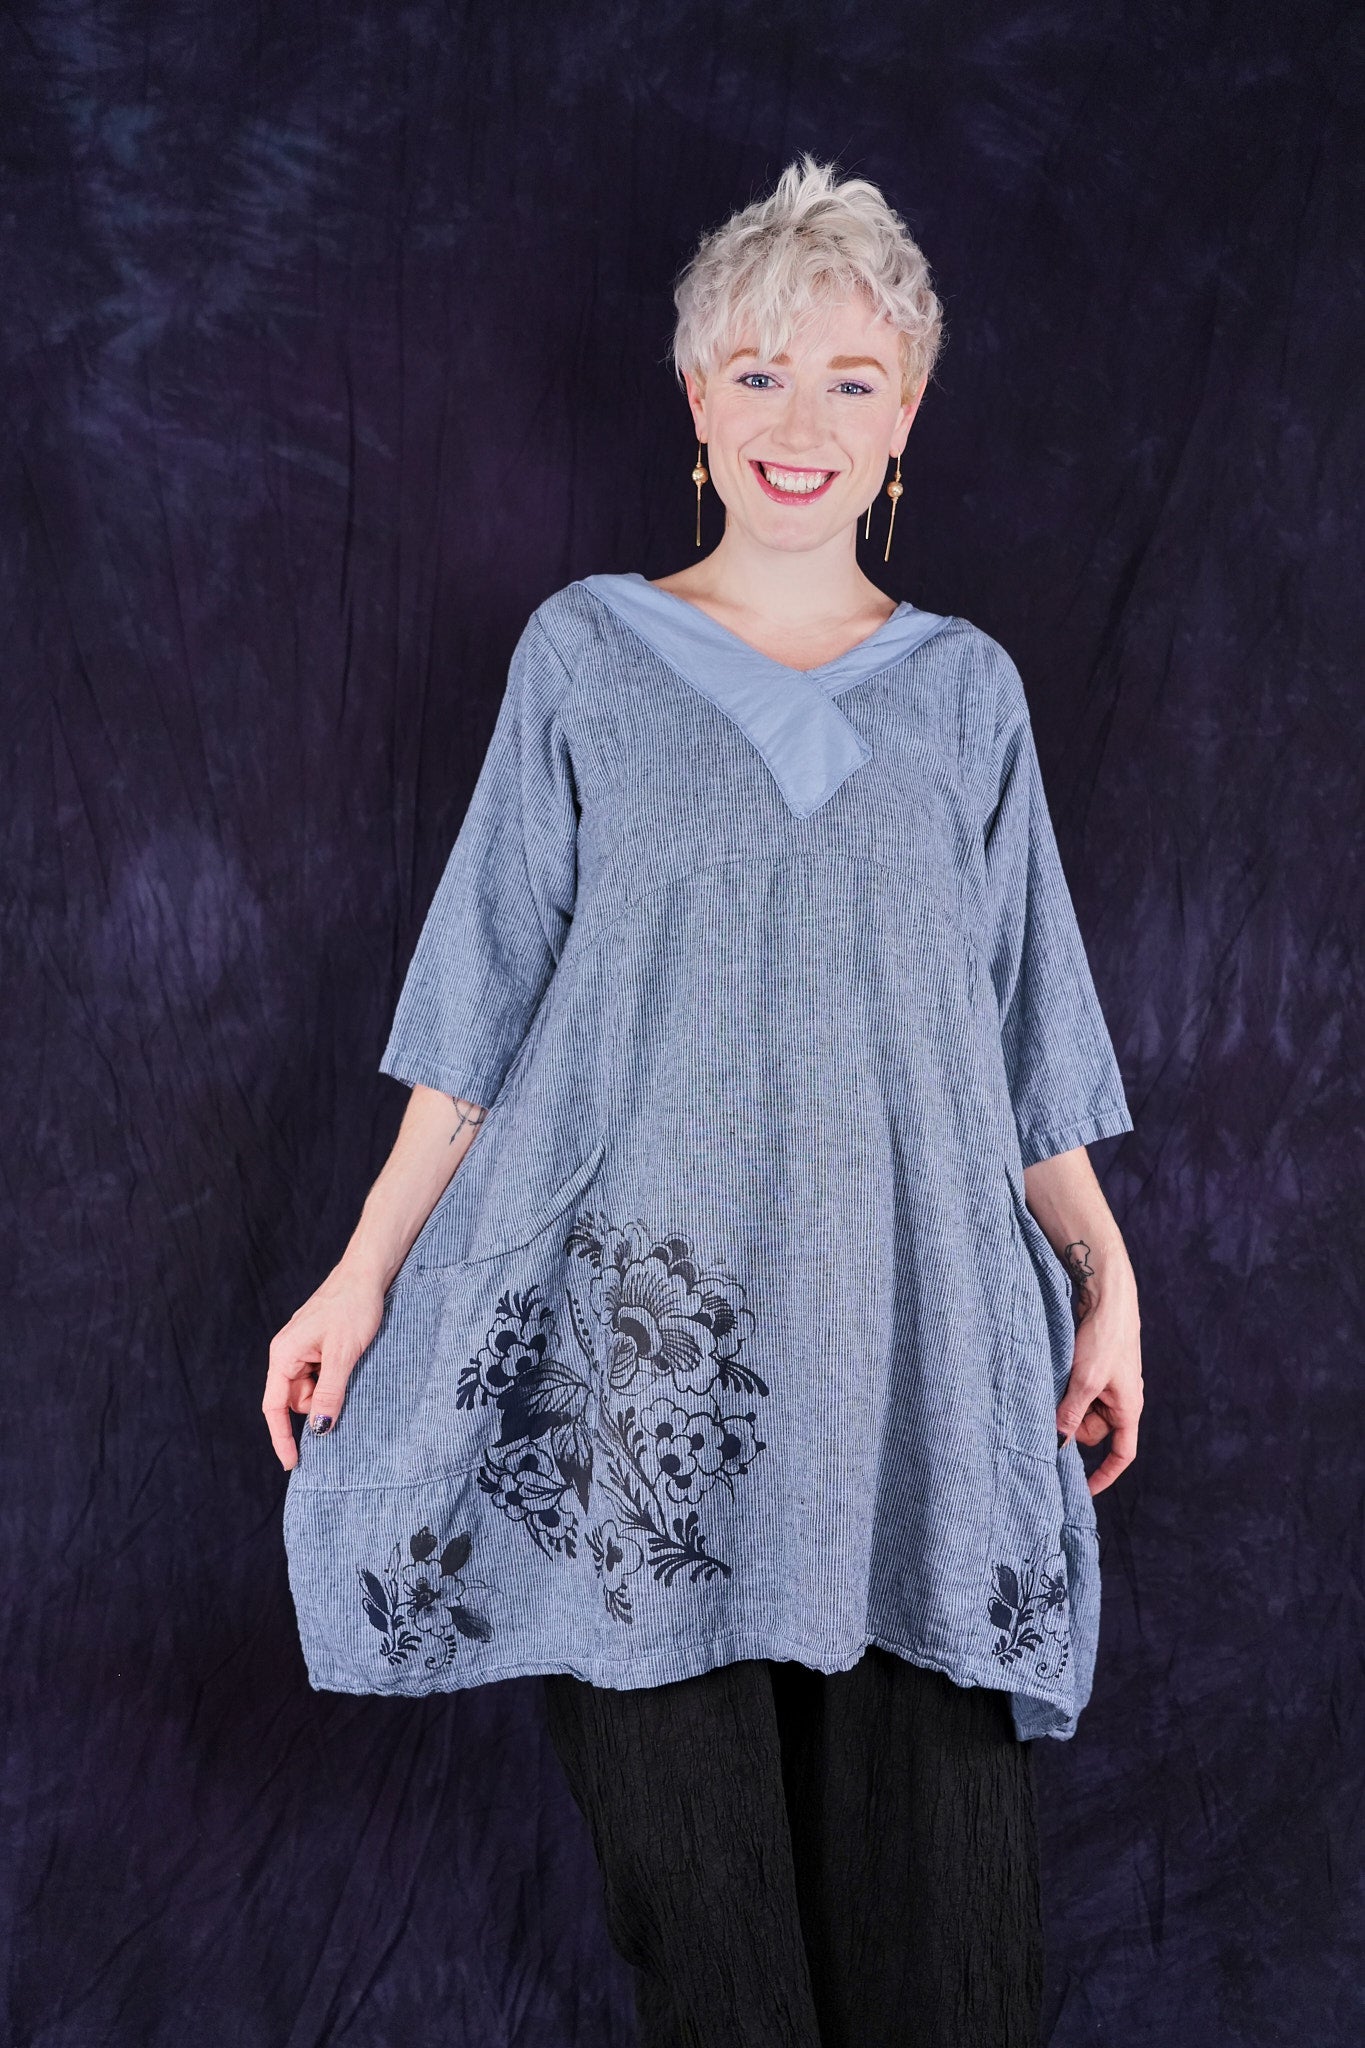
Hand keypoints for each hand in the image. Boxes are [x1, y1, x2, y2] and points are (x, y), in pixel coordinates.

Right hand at [262, 1263, 385, 1470]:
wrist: (367, 1273)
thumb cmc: (353, 1307)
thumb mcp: (344, 1354)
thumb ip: (331, 1392)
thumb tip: (320, 1428)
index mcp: (284, 1354)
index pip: (274, 1407)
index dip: (282, 1438)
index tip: (293, 1463)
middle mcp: (286, 1353)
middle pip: (294, 1400)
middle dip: (318, 1404)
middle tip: (346, 1384)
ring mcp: (301, 1348)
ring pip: (310, 1389)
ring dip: (329, 1390)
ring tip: (351, 1364)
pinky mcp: (316, 1345)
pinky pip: (320, 1374)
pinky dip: (334, 1378)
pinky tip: (350, 1362)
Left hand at [1055, 1282, 1142, 1497]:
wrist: (1106, 1295)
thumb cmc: (1104, 1337)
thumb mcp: (1085, 1381)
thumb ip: (1071, 1414)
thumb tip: (1057, 1444)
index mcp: (1128, 1408)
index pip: (1121, 1453)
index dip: (1105, 1475)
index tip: (1084, 1491)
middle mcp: (1120, 1399)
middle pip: (1092, 1432)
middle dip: (1071, 1426)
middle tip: (1050, 1410)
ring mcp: (1106, 1384)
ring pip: (1080, 1410)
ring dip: (1063, 1405)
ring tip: (1052, 1383)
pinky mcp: (1092, 1369)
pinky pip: (1076, 1392)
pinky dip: (1062, 1390)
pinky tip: (1052, 1375)